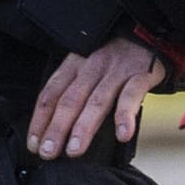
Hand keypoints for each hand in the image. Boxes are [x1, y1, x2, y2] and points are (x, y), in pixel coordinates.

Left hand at [26, 37, 164, 159]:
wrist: (151, 32)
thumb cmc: (115, 58)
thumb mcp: (88, 65)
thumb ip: (75, 91)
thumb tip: (55, 130)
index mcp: (75, 64)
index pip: (51, 93)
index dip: (40, 120)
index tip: (33, 144)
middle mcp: (92, 66)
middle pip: (70, 99)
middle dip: (56, 128)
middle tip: (48, 152)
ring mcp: (117, 70)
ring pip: (97, 100)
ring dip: (83, 127)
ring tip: (74, 150)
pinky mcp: (141, 74)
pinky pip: (131, 96)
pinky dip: (125, 116)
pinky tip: (123, 134)